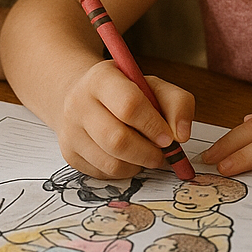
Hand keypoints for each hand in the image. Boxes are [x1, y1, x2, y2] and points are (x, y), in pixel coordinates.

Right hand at [56, 58, 194, 177]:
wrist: (83, 96)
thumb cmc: (125, 91)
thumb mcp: (152, 85)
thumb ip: (177, 102)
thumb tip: (181, 135)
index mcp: (101, 78)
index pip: (129, 105)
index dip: (154, 125)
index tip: (169, 137)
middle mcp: (79, 103)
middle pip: (117, 139)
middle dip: (148, 152)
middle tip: (163, 154)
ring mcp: (70, 130)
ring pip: (111, 162)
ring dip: (138, 165)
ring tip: (148, 154)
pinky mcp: (69, 154)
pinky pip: (103, 174)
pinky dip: (124, 171)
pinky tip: (129, 158)